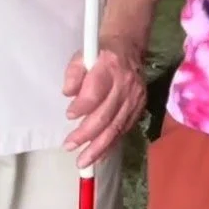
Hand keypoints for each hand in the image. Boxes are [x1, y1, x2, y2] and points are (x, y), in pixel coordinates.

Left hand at [62, 36, 145, 167]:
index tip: (69, 116)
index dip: (82, 106)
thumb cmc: (99, 53)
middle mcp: (125, 85)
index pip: (96, 92)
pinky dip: (111, 144)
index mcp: (109, 66)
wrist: (128, 46)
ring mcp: (135, 98)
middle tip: (69, 146)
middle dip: (86, 135)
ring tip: (84, 162)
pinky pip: (124, 129)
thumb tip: (68, 94)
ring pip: (116, 127)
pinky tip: (99, 155)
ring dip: (99, 147)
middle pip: (106, 116)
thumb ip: (73, 74)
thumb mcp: (82, 55)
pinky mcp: (140, 107)